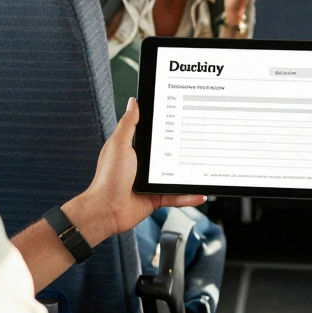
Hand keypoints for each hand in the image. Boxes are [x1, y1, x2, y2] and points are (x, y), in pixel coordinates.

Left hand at [67, 99, 205, 243]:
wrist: (106, 211)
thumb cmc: (108, 178)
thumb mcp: (119, 145)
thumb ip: (128, 124)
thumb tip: (133, 102)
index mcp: (134, 149)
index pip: (154, 134)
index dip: (168, 126)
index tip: (184, 118)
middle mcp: (143, 164)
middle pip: (169, 154)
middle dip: (184, 151)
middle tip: (202, 143)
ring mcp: (151, 182)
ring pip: (176, 176)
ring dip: (190, 175)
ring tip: (204, 169)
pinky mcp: (156, 197)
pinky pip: (176, 196)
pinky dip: (188, 196)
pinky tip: (199, 194)